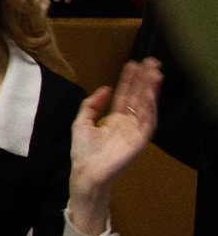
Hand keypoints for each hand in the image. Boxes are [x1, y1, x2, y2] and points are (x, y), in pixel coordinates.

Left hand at [68, 59, 160, 229]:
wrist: (86, 173)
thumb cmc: (83, 152)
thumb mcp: (82, 122)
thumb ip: (92, 104)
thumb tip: (105, 87)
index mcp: (115, 119)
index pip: (125, 95)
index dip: (128, 80)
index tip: (132, 64)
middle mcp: (127, 124)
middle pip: (138, 97)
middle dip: (144, 80)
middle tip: (150, 62)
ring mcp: (135, 132)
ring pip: (146, 107)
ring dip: (150, 90)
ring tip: (154, 73)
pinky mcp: (139, 141)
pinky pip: (148, 122)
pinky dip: (150, 108)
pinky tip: (149, 94)